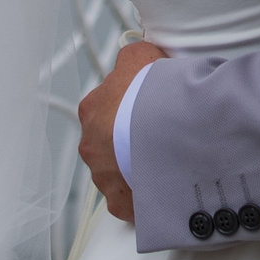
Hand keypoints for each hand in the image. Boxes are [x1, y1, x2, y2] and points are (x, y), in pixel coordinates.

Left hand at [77, 40, 166, 221]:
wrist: (169, 129)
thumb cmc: (152, 92)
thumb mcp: (140, 56)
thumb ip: (131, 58)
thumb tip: (132, 58)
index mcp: (92, 110)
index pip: (106, 108)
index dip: (129, 107)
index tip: (148, 108)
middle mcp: (91, 146)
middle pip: (110, 144)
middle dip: (130, 141)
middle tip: (158, 135)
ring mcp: (104, 177)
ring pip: (120, 173)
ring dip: (138, 167)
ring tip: (167, 159)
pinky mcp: (121, 203)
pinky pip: (134, 200)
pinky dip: (147, 194)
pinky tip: (167, 182)